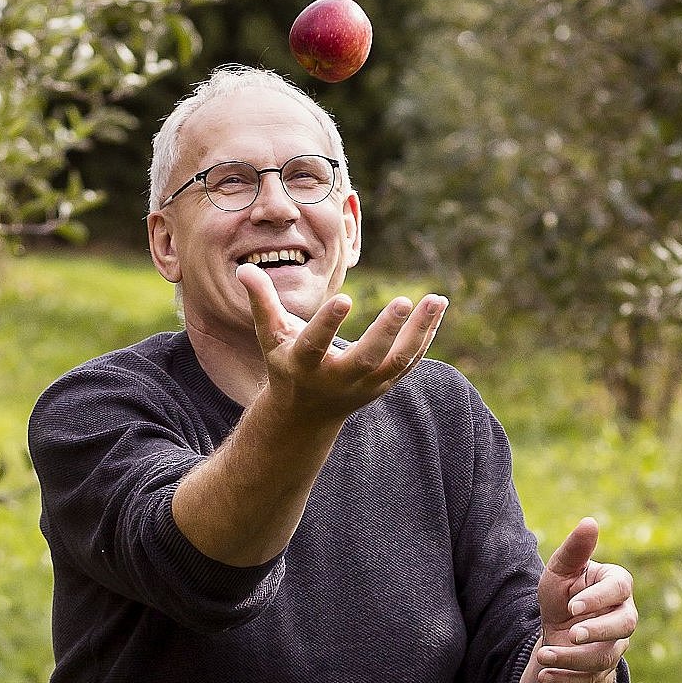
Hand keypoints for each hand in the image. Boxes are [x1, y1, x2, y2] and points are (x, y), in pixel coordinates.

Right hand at [237, 263, 445, 421]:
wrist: (306, 414)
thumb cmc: (286, 363)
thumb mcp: (270, 336)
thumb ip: (261, 302)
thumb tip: (244, 268)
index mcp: (304, 365)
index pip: (316, 344)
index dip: (328, 324)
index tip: (345, 299)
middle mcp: (336, 379)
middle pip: (366, 358)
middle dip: (385, 331)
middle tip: (404, 300)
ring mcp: (364, 385)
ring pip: (397, 361)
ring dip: (419, 331)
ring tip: (437, 299)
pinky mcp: (383, 385)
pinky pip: (409, 362)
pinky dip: (425, 337)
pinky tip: (436, 309)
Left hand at [534, 517, 636, 682]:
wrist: (557, 626)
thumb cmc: (563, 591)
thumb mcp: (561, 569)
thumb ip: (575, 549)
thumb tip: (589, 522)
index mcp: (617, 586)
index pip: (619, 590)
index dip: (599, 599)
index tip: (573, 605)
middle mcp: (624, 616)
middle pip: (624, 626)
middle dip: (598, 632)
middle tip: (571, 634)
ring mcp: (616, 644)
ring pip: (605, 656)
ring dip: (573, 659)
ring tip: (543, 656)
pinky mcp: (602, 668)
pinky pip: (590, 679)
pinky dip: (566, 680)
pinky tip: (543, 675)